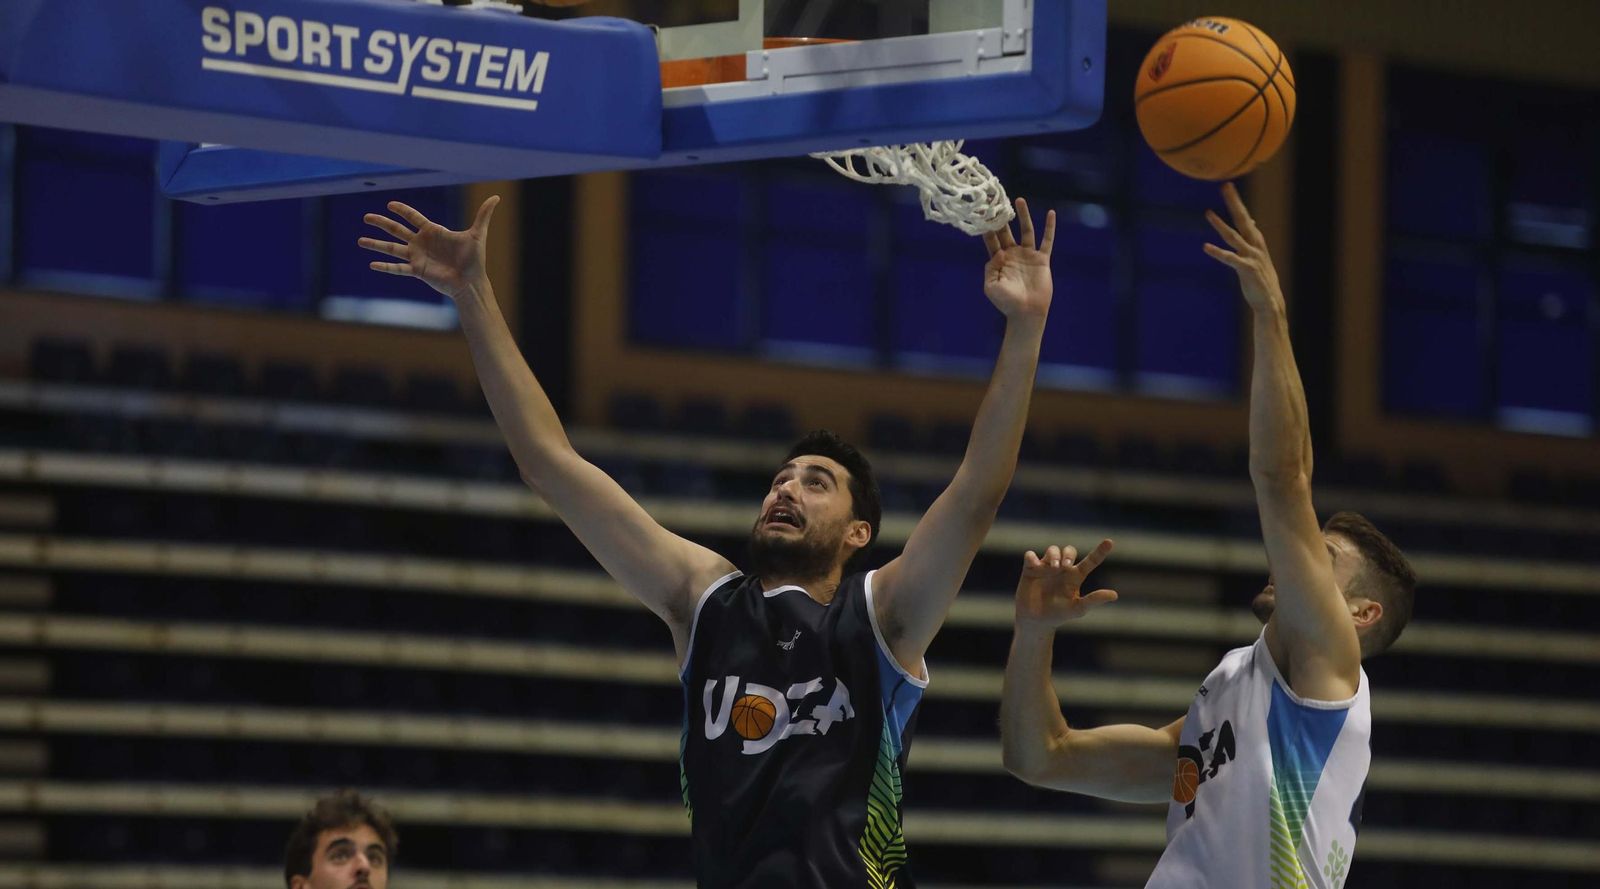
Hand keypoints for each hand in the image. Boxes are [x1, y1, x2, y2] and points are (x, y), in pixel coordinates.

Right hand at [360, 196, 499, 300]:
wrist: (471, 282)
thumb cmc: (475, 260)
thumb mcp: (477, 234)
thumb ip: (484, 215)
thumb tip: (497, 196)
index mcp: (433, 231)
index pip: (413, 217)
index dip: (402, 210)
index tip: (390, 204)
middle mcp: (422, 243)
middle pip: (397, 230)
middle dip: (381, 223)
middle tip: (366, 217)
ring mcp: (417, 257)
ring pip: (392, 248)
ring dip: (376, 244)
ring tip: (360, 240)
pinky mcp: (417, 271)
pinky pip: (397, 269)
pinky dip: (385, 267)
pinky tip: (371, 264)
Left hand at [982, 197, 1054, 321]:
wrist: (1026, 312)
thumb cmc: (1007, 302)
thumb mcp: (991, 286)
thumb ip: (990, 269)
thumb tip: (996, 253)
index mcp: (998, 260)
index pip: (992, 239)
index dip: (987, 227)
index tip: (983, 212)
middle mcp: (1013, 254)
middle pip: (1007, 231)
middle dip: (1002, 217)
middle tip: (998, 201)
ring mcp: (1028, 255)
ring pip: (1026, 230)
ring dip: (1023, 216)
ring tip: (1019, 200)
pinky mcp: (1042, 259)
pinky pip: (1047, 240)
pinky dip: (1049, 227)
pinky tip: (1051, 213)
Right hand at [1014, 540, 1117, 631]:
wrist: (1036, 621)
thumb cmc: (1059, 615)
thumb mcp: (1078, 608)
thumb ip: (1094, 600)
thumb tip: (1114, 595)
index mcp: (1075, 576)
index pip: (1091, 560)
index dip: (1100, 551)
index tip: (1110, 542)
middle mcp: (1062, 569)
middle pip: (1069, 551)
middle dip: (1068, 554)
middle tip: (1067, 565)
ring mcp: (1046, 568)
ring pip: (1052, 550)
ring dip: (1054, 555)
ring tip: (1055, 567)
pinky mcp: (1030, 570)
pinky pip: (1030, 556)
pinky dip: (1032, 557)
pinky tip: (1035, 564)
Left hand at [1203, 183, 1283, 312]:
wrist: (1270, 302)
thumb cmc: (1262, 279)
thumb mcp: (1258, 255)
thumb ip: (1252, 239)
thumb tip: (1251, 222)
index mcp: (1257, 243)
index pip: (1246, 218)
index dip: (1237, 203)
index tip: (1228, 187)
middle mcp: (1255, 246)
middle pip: (1243, 219)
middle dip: (1234, 203)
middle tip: (1225, 186)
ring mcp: (1251, 257)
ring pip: (1233, 236)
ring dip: (1220, 224)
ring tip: (1208, 213)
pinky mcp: (1246, 269)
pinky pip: (1229, 259)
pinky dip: (1217, 253)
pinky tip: (1205, 247)